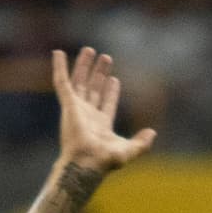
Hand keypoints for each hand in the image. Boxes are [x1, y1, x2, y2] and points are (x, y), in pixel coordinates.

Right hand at [53, 47, 155, 174]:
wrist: (86, 162)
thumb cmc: (104, 161)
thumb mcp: (129, 151)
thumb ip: (141, 143)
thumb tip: (152, 133)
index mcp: (101, 126)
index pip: (106, 104)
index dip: (111, 92)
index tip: (114, 79)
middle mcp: (87, 116)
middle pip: (93, 90)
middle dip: (99, 74)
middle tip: (105, 58)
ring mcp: (76, 109)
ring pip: (79, 82)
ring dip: (84, 66)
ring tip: (90, 50)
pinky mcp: (67, 104)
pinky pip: (61, 81)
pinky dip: (59, 67)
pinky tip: (58, 52)